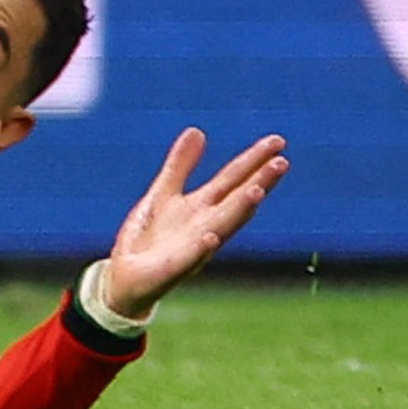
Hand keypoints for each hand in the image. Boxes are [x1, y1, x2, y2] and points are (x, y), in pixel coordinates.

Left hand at [105, 128, 288, 318]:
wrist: (126, 278)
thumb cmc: (150, 238)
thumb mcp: (162, 194)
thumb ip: (180, 166)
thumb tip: (197, 130)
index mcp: (201, 207)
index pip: (233, 179)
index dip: (253, 160)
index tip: (278, 141)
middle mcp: (205, 226)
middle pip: (236, 200)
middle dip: (259, 181)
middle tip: (282, 162)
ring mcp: (192, 248)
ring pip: (222, 227)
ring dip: (240, 210)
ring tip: (257, 190)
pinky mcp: (172, 268)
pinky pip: (190, 257)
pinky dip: (202, 246)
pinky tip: (211, 235)